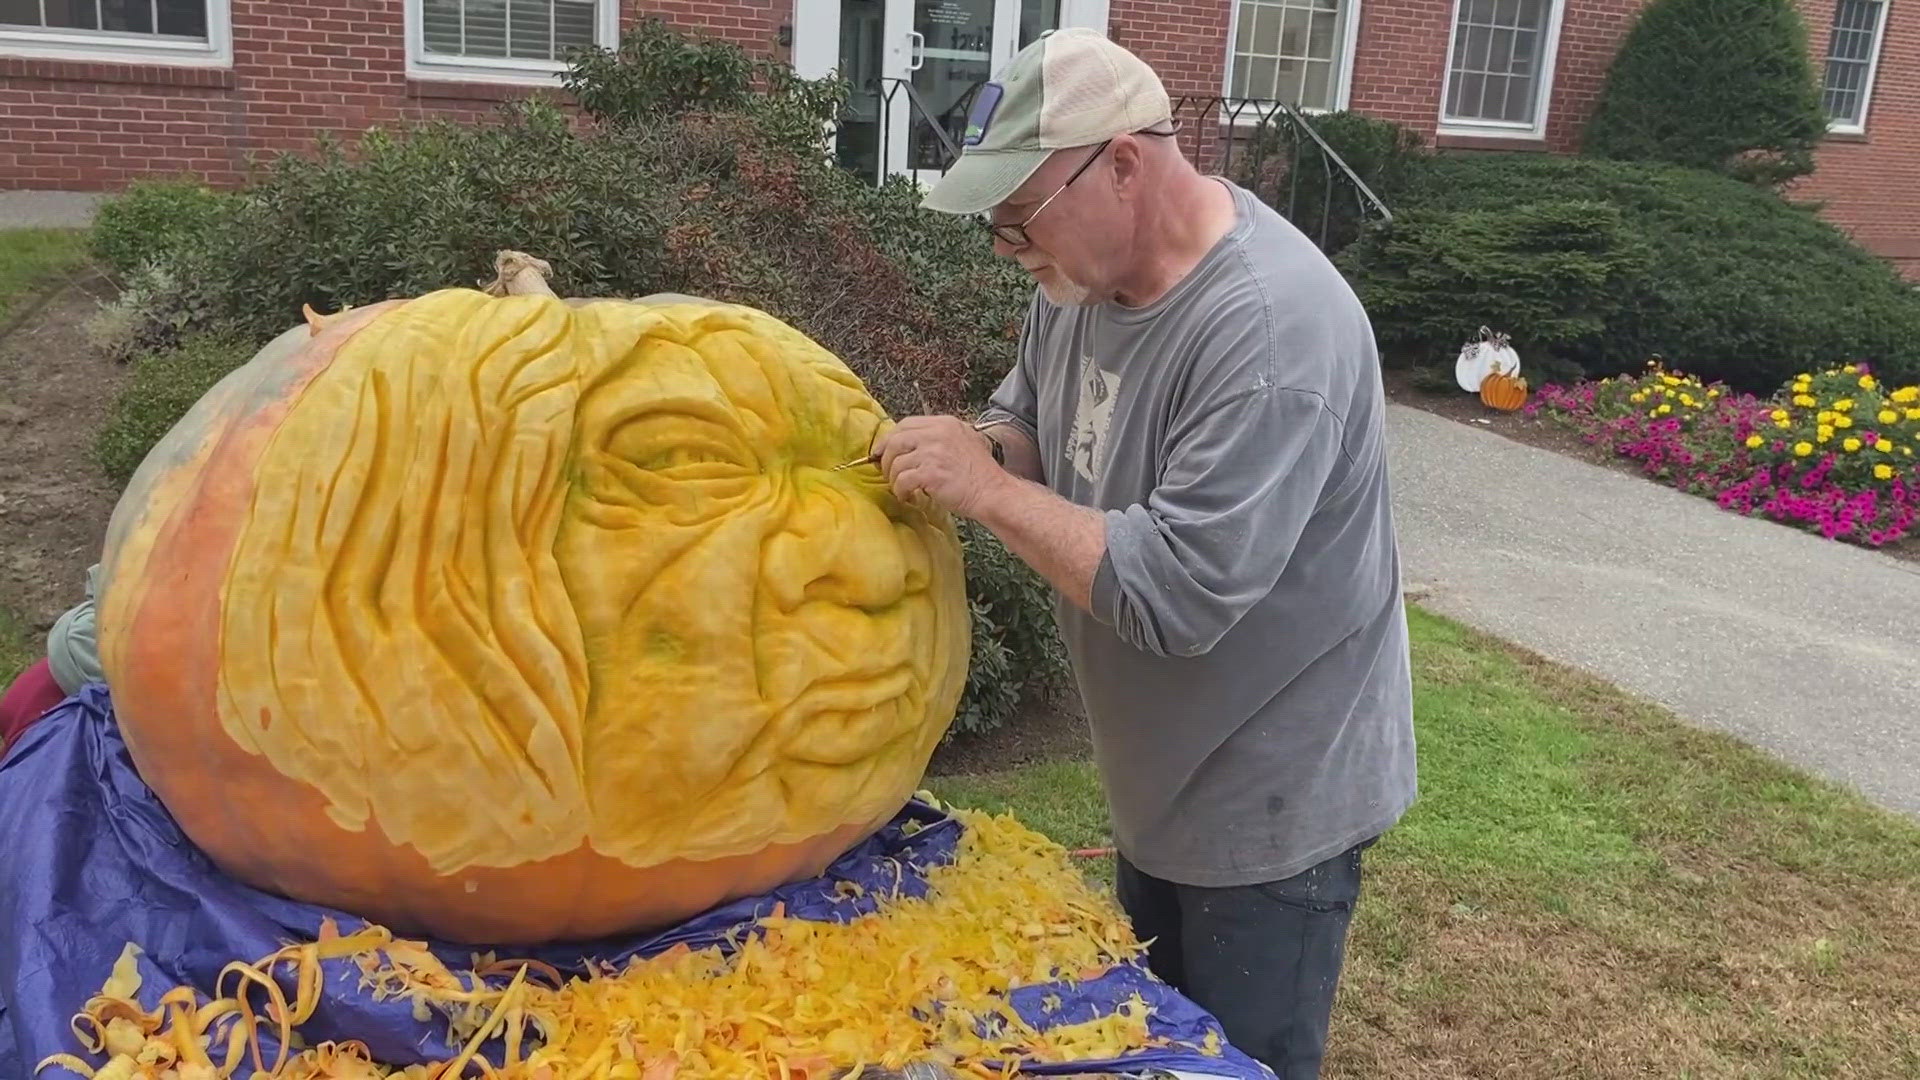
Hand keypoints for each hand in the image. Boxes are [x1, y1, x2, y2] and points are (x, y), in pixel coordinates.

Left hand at [871, 416, 1007, 518]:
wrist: (992, 492)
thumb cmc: (978, 474)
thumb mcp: (963, 442)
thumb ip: (938, 439)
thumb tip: (906, 447)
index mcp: (945, 424)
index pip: (906, 424)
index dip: (889, 439)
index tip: (882, 453)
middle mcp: (938, 433)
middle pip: (896, 440)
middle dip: (886, 459)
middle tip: (887, 473)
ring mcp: (934, 452)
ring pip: (896, 462)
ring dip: (893, 479)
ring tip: (901, 489)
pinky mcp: (930, 472)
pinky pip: (902, 480)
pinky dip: (900, 491)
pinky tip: (908, 496)